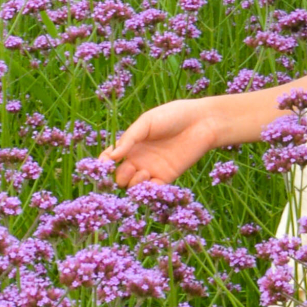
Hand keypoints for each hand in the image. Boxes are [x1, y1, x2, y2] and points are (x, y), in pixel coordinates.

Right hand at [108, 97, 224, 187]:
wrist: (202, 122)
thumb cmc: (173, 116)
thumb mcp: (146, 123)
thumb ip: (129, 139)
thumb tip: (109, 157)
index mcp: (131, 144)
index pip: (110, 158)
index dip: (104, 164)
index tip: (103, 164)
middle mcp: (139, 159)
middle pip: (120, 176)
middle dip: (119, 176)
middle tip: (129, 166)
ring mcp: (152, 169)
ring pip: (133, 186)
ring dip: (133, 183)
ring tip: (143, 172)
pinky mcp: (167, 177)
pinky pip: (152, 191)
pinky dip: (148, 191)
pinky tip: (151, 181)